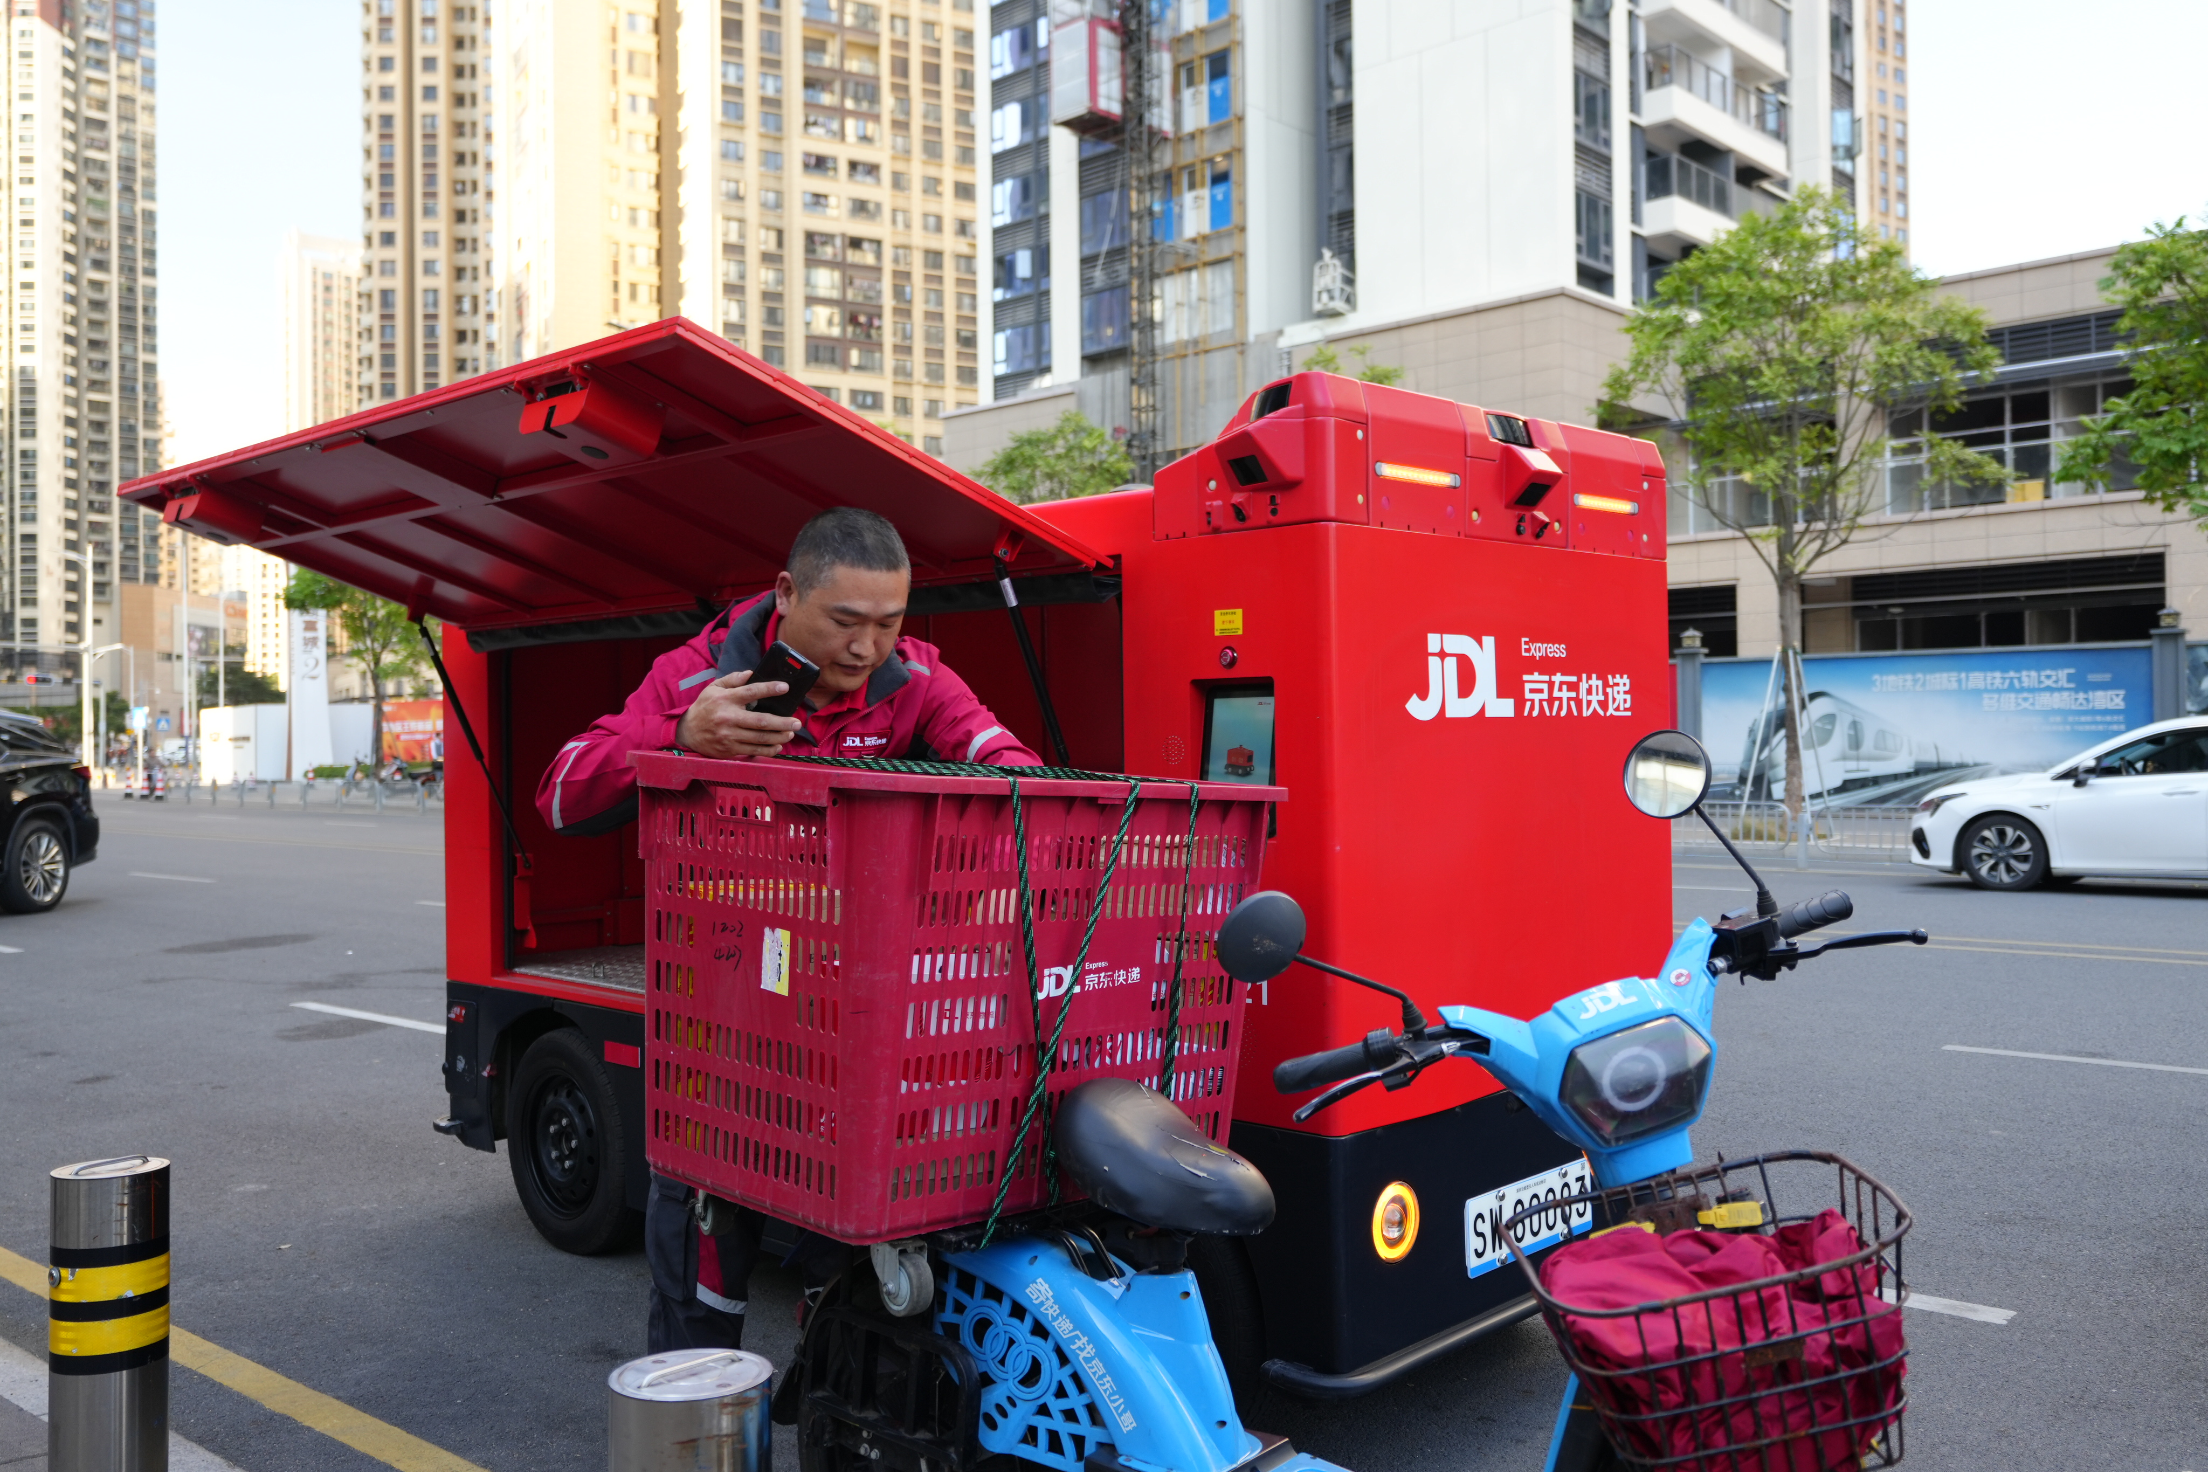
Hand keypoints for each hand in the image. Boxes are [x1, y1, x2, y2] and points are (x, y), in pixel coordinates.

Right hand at [677, 670, 803, 758]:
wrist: (688, 732)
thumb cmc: (705, 707)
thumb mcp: (714, 688)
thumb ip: (733, 679)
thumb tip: (751, 673)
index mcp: (726, 700)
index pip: (751, 692)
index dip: (769, 689)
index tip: (784, 688)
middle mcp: (728, 718)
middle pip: (761, 721)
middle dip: (782, 722)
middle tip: (797, 722)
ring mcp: (729, 736)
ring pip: (760, 739)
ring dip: (779, 737)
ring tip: (790, 733)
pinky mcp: (730, 749)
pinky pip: (754, 751)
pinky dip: (768, 750)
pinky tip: (778, 746)